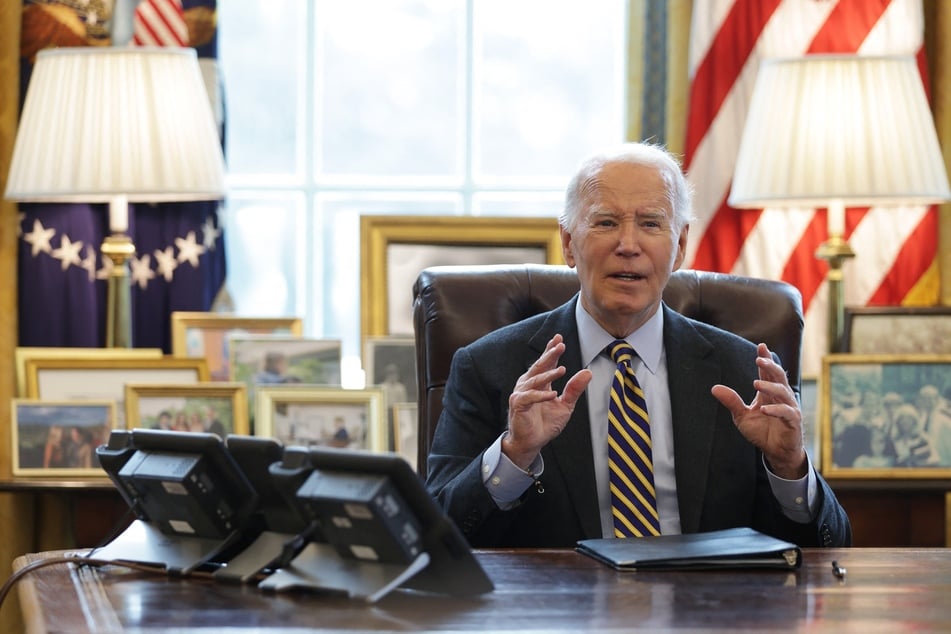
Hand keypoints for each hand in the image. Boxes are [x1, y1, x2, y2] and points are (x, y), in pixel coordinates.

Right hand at [503, 334, 591, 469]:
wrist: (531, 442)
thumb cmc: (545, 424)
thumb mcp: (565, 406)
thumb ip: (574, 389)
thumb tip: (588, 372)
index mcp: (539, 383)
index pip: (546, 363)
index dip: (551, 350)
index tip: (559, 338)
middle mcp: (528, 384)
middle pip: (539, 366)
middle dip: (550, 354)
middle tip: (560, 344)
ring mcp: (521, 393)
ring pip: (535, 379)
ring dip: (548, 374)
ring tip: (562, 370)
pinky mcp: (518, 404)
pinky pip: (530, 397)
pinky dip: (541, 395)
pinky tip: (553, 393)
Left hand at [710, 343, 806, 479]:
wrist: (776, 452)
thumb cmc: (762, 432)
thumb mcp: (742, 416)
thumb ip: (732, 401)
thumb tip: (714, 388)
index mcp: (769, 393)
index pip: (768, 373)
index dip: (766, 359)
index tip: (761, 347)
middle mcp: (781, 397)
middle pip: (778, 377)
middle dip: (770, 366)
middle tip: (759, 360)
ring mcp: (789, 408)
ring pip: (783, 392)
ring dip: (770, 387)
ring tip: (755, 384)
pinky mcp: (793, 421)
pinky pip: (787, 412)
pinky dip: (776, 410)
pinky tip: (764, 409)